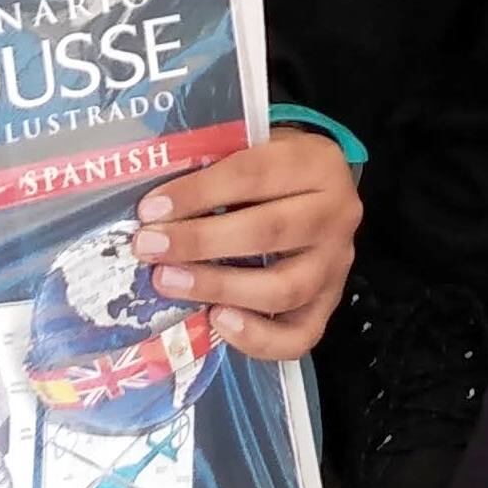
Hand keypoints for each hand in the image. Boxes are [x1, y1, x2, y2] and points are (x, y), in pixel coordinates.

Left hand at [130, 129, 362, 362]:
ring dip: (218, 287)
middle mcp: (336, 214)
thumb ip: (214, 168)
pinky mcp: (330, 303)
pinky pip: (299, 336)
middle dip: (200, 241)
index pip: (254, 174)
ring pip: (283, 288)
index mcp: (316, 163)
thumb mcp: (254, 150)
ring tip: (169, 281)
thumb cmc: (274, 171)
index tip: (151, 210)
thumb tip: (154, 205)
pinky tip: (217, 320)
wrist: (322, 191)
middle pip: (269, 231)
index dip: (198, 192)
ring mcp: (337, 264)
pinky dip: (256, 337)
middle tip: (150, 247)